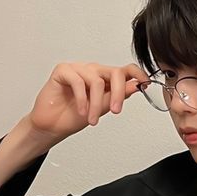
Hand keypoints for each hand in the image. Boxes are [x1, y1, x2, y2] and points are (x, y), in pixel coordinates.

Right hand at [26, 61, 150, 143]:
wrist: (51, 126)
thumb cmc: (73, 116)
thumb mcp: (101, 109)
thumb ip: (117, 97)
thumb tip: (136, 86)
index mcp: (103, 78)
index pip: (123, 70)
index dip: (136, 74)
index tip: (145, 83)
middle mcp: (92, 71)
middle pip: (114, 73)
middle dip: (118, 93)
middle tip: (116, 111)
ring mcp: (77, 69)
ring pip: (97, 81)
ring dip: (96, 105)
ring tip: (92, 120)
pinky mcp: (63, 71)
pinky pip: (78, 81)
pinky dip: (83, 99)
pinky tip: (81, 111)